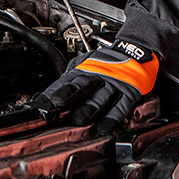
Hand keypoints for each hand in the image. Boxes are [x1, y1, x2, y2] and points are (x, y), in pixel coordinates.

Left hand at [37, 39, 158, 134]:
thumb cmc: (108, 62)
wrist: (136, 51)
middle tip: (57, 105)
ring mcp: (114, 84)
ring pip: (100, 97)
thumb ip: (71, 77)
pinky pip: (121, 106)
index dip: (53, 91)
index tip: (42, 103)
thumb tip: (50, 92)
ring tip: (79, 120)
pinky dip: (112, 117)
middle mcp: (98, 76)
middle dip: (69, 96)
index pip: (66, 80)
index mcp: (86, 69)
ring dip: (90, 109)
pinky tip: (104, 127)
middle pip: (82, 86)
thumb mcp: (87, 63)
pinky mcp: (129, 91)